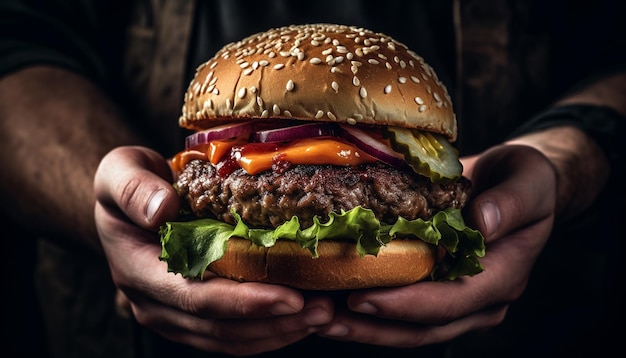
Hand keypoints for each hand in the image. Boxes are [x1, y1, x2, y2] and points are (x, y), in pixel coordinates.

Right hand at [94, 146, 332, 354]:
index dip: (244, 302)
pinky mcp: (192, 316)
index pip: (194, 297)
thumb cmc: (127, 183)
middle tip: (324, 309)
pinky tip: (301, 318)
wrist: (126, 203)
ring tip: (323, 314)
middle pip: (219, 327)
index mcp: (138, 271)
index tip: (291, 297)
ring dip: (279, 332)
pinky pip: (232, 335)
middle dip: (275, 322)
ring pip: (230, 339)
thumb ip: (133, 188)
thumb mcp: (120, 171)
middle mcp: (155, 303)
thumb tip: (162, 210)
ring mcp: (173, 315)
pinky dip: (269, 330)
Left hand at [317, 144, 555, 346]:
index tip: (363, 297)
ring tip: (318, 320)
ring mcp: (458, 301)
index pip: (454, 301)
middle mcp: (480, 300)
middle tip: (325, 319)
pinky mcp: (437, 291)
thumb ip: (511, 203)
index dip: (408, 304)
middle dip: (373, 326)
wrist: (515, 185)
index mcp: (504, 276)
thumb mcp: (528, 180)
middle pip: (424, 327)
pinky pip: (401, 310)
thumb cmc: (525, 181)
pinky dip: (368, 311)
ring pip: (408, 328)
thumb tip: (483, 223)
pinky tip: (333, 301)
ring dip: (363, 328)